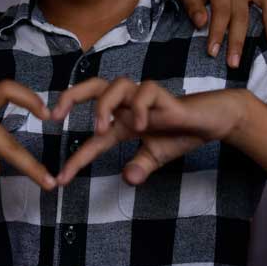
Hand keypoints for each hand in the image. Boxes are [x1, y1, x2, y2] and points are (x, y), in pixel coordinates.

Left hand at [51, 77, 245, 184]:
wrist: (211, 121)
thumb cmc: (180, 133)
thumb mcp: (156, 156)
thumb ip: (140, 166)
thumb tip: (128, 179)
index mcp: (122, 122)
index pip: (92, 138)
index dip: (76, 159)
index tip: (61, 180)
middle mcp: (128, 106)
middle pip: (93, 87)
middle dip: (71, 96)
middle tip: (56, 116)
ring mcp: (144, 98)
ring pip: (115, 85)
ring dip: (103, 105)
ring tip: (101, 129)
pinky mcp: (163, 95)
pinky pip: (145, 92)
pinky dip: (139, 107)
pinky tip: (140, 126)